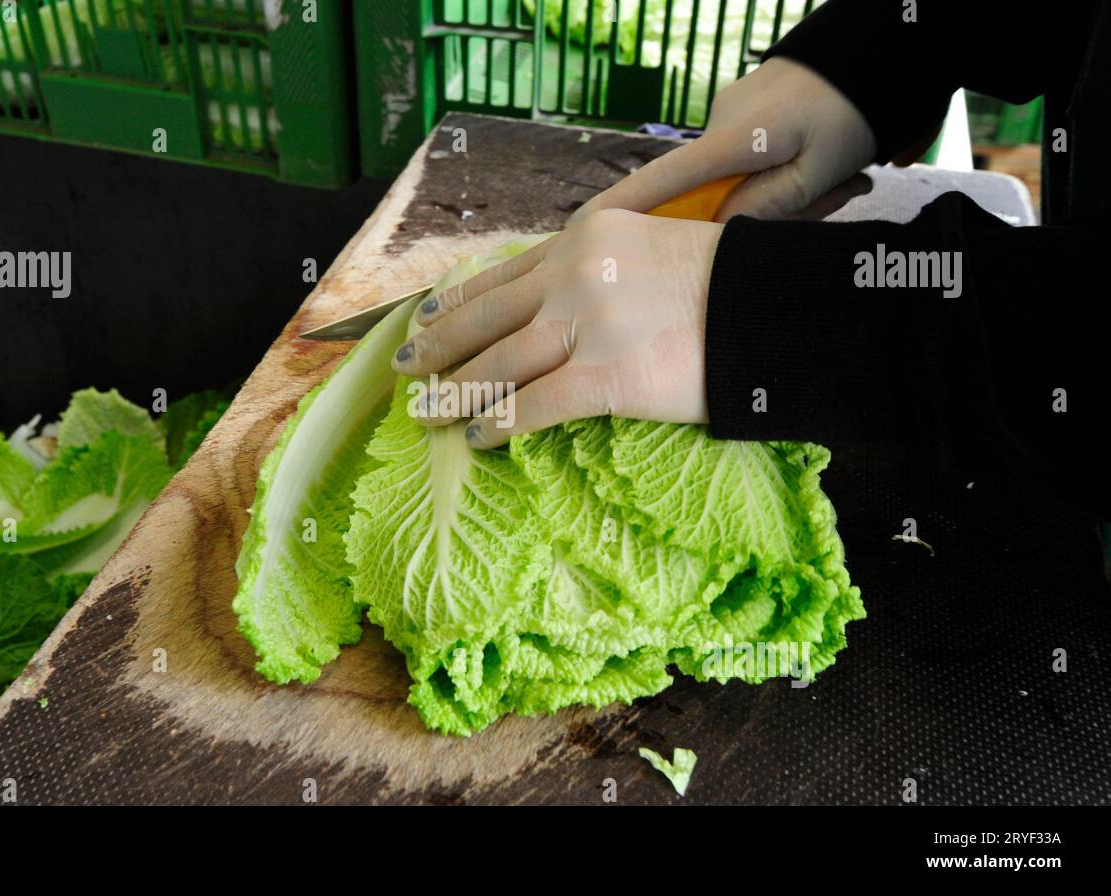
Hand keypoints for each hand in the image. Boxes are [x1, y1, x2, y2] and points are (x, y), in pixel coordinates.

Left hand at [391, 210, 720, 447]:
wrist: (777, 307)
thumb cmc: (727, 282)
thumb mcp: (653, 247)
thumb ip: (601, 267)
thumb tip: (562, 301)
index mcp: (584, 239)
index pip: (501, 275)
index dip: (456, 303)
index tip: (425, 320)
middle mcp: (572, 275)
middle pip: (483, 318)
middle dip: (436, 348)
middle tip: (405, 369)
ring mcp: (584, 326)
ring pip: (495, 365)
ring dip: (453, 392)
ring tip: (426, 411)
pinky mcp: (604, 378)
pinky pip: (531, 407)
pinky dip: (496, 424)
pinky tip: (476, 438)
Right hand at [570, 57, 877, 223]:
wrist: (876, 49)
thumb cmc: (850, 111)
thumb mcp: (817, 172)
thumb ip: (764, 210)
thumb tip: (717, 236)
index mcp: (730, 140)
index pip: (659, 182)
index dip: (616, 210)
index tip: (575, 233)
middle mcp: (718, 128)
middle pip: (708, 195)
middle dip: (756, 212)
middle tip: (837, 195)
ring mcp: (728, 120)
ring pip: (736, 182)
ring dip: (783, 195)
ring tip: (848, 179)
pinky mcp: (743, 119)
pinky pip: (750, 165)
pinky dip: (784, 178)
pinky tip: (834, 168)